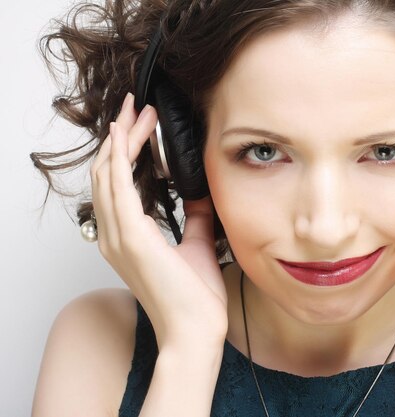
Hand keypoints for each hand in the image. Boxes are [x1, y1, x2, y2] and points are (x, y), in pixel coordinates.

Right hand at [90, 93, 226, 348]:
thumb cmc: (194, 297)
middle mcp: (114, 236)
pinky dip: (120, 158)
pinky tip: (127, 135)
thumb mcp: (197, 244)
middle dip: (122, 136)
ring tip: (136, 110)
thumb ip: (194, 217)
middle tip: (137, 108)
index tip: (141, 126)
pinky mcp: (133, 237)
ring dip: (121, 138)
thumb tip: (200, 194)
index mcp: (126, 238)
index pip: (117, 184)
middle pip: (107, 172)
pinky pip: (119, 187)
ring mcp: (119, 237)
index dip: (124, 152)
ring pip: (108, 174)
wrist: (195, 330)